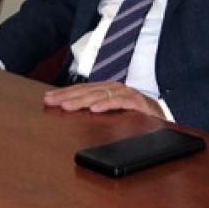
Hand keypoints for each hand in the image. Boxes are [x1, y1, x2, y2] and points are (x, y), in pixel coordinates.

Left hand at [43, 81, 162, 118]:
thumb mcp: (110, 115)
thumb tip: (68, 112)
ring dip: (83, 100)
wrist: (161, 119)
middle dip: (67, 96)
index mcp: (105, 90)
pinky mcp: (138, 102)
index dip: (64, 93)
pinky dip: (107, 104)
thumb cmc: (133, 117)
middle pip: (87, 91)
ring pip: (100, 95)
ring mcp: (126, 94)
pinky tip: (94, 109)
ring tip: (67, 106)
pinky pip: (120, 101)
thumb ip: (94, 111)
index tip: (47, 99)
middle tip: (51, 101)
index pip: (81, 90)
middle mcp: (114, 88)